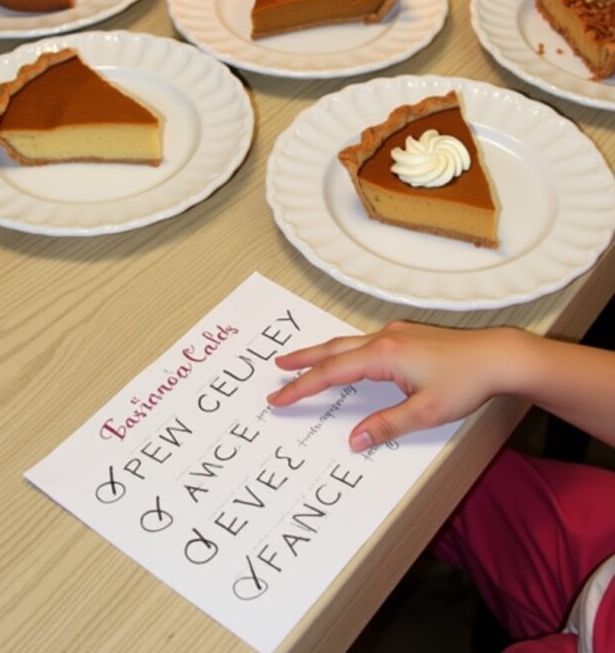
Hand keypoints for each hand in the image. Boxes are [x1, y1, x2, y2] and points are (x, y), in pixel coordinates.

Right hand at [268, 322, 513, 449]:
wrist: (498, 356)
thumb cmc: (466, 382)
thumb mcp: (425, 412)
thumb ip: (386, 427)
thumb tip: (353, 441)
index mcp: (384, 355)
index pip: (332, 372)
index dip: (302, 386)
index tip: (279, 396)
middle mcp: (384, 338)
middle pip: (333, 349)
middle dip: (303, 360)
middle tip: (277, 367)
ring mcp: (396, 333)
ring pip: (348, 342)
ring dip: (323, 353)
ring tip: (302, 361)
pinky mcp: (407, 334)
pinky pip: (364, 342)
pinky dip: (345, 351)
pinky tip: (347, 358)